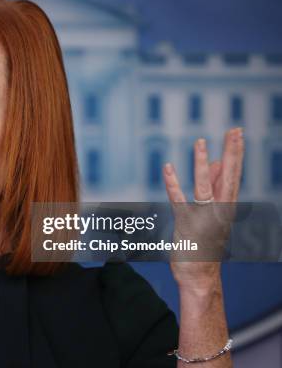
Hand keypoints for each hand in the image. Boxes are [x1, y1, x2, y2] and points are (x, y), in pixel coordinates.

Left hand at [162, 127, 243, 291]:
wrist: (200, 275)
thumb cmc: (205, 241)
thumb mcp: (213, 212)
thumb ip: (214, 187)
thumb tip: (216, 163)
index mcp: (227, 206)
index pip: (234, 174)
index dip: (236, 153)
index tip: (237, 133)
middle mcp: (219, 210)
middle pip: (227, 176)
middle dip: (231, 152)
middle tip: (233, 129)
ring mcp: (203, 217)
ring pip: (204, 186)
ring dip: (201, 164)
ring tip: (200, 142)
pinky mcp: (186, 224)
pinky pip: (179, 200)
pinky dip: (172, 184)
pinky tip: (167, 167)